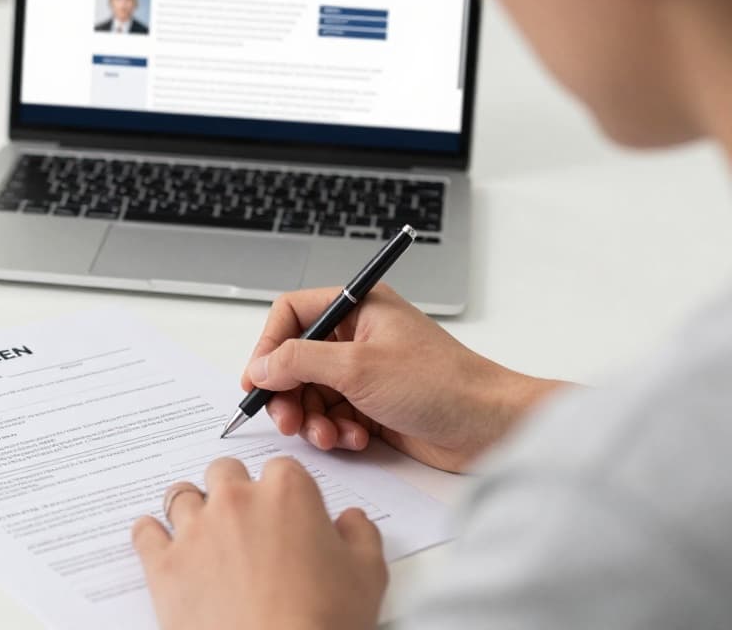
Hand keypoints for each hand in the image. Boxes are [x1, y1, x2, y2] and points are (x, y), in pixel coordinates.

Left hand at [133, 456, 386, 629]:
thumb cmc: (322, 622)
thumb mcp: (367, 576)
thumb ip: (360, 535)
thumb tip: (352, 521)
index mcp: (287, 493)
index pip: (282, 469)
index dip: (284, 491)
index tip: (286, 510)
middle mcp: (236, 500)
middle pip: (225, 472)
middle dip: (234, 490)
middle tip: (244, 521)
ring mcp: (195, 530)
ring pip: (181, 495)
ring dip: (192, 508)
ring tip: (203, 532)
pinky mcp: (163, 564)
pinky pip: (145, 533)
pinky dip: (151, 535)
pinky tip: (160, 542)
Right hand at [241, 284, 561, 472]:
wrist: (490, 428)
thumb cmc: (441, 385)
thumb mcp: (359, 368)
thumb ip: (300, 361)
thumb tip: (261, 366)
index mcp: (358, 307)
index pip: (292, 314)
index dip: (269, 345)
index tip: (257, 379)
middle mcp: (359, 335)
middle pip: (296, 359)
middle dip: (289, 392)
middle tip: (287, 419)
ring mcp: (366, 371)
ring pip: (312, 393)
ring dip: (313, 418)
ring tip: (327, 436)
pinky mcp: (374, 405)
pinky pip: (333, 416)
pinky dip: (335, 431)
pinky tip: (353, 440)